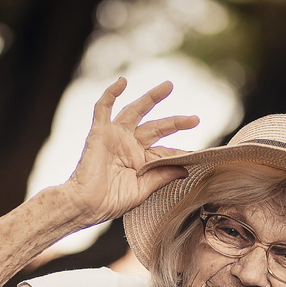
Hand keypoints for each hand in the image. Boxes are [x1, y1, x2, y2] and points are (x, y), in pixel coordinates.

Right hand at [65, 77, 198, 224]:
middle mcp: (130, 145)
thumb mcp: (143, 190)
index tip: (197, 154)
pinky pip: (104, 108)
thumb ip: (162, 176)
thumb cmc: (112, 202)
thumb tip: (185, 168)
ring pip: (136, 111)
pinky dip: (111, 93)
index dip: (180, 152)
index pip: (165, 151)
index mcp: (141, 161)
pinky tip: (122, 82)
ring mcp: (116, 136)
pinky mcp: (100, 132)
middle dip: (175, 122)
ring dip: (151, 98)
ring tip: (168, 87)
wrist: (87, 204)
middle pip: (157, 128)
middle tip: (194, 119)